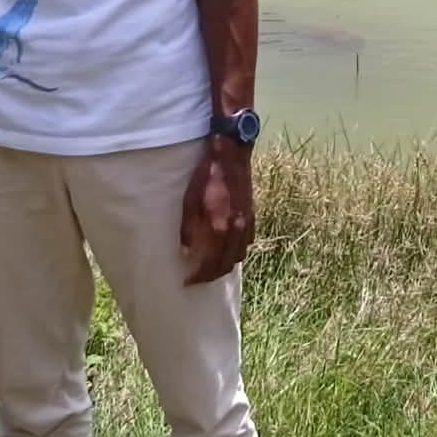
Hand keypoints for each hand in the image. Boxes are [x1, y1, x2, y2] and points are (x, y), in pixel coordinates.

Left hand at [180, 141, 255, 284]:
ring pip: (238, 256)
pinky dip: (235, 251)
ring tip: (210, 267)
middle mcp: (237, 230)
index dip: (198, 276)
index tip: (186, 282)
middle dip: (211, 275)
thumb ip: (189, 229)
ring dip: (224, 265)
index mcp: (220, 227)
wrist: (232, 154)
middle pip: (226, 264)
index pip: (211, 263)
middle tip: (197, 279)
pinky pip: (245, 243)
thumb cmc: (206, 175)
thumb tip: (185, 253)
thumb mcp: (190, 200)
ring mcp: (246, 224)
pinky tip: (226, 249)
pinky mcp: (251, 216)